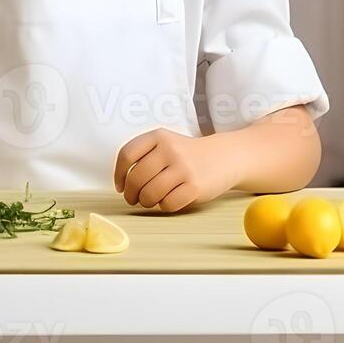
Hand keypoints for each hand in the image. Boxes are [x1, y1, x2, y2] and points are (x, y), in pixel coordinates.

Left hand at [113, 128, 227, 211]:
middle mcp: (170, 149)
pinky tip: (167, 201)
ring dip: (145, 202)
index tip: (120, 186)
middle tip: (133, 199)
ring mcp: (183, 168)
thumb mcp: (166, 143)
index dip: (119, 174)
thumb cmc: (188, 154)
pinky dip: (164, 206)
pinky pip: (168, 204)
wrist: (225, 157)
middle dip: (131, 193)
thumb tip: (122, 181)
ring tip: (149, 200)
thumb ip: (144, 154)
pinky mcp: (195, 186)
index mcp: (159, 136)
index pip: (127, 154)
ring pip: (150, 193)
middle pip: (136, 177)